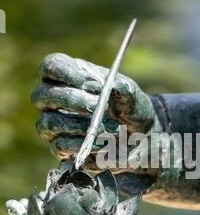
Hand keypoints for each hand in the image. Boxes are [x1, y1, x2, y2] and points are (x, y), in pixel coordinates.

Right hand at [32, 53, 161, 172]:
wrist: (140, 135)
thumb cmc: (130, 107)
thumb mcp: (131, 94)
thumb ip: (123, 88)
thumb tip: (109, 87)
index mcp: (68, 75)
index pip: (51, 66)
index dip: (67, 74)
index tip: (92, 84)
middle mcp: (54, 99)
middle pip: (44, 95)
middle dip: (72, 100)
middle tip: (96, 105)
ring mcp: (53, 124)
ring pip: (50, 123)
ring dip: (79, 125)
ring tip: (108, 127)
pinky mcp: (60, 147)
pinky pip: (60, 145)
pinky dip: (83, 144)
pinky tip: (101, 143)